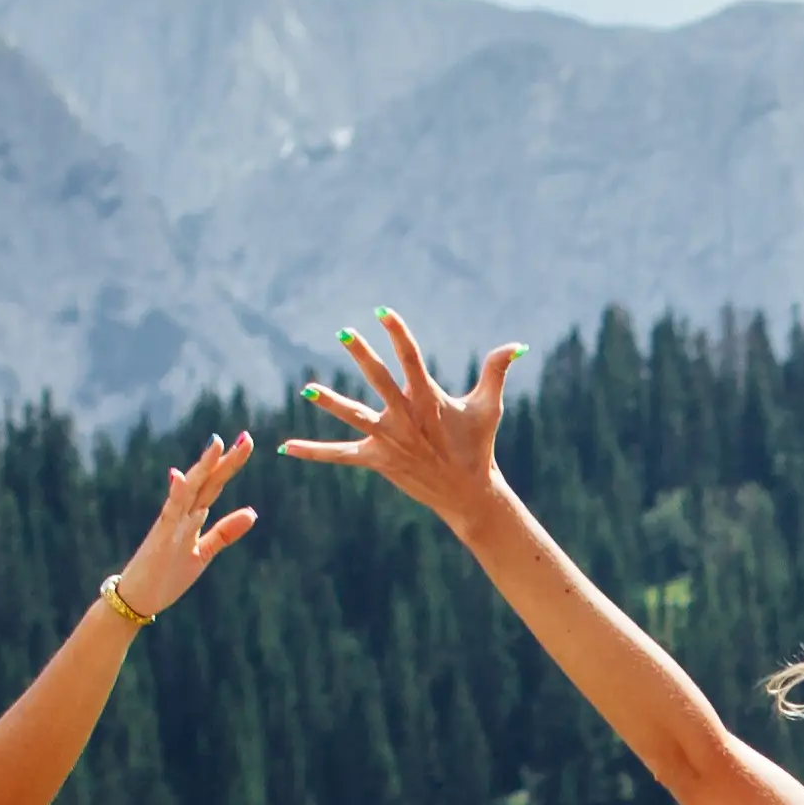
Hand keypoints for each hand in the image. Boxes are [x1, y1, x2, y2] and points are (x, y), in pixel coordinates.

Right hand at [114, 433, 265, 618]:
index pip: (215, 485)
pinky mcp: (160, 537)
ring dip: (202, 467)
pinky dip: (175, 494)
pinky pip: (169, 513)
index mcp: (192, 517)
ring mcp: (170, 524)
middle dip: (225, 460)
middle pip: (206, 481)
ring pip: (189, 490)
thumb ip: (225, 532)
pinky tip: (181, 476)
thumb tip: (253, 512)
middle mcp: (181, 514)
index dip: (231, 465)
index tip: (246, 442)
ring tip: (216, 443)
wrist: (138, 598)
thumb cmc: (167, 576)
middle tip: (246, 437)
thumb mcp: (204, 553)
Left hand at [284, 312, 527, 521]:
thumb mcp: (489, 407)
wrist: (467, 493)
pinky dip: (314, 451)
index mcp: (429, 399)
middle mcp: (406, 417)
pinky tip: (285, 447)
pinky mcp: (377, 460)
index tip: (382, 311)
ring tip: (306, 388)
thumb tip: (517, 345)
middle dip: (362, 355)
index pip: (411, 358)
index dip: (397, 333)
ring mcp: (389, 439)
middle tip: (344, 333)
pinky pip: (340, 455)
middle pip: (380, 379)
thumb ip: (496, 371)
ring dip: (330, 402)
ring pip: (354, 416)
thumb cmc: (477, 445)